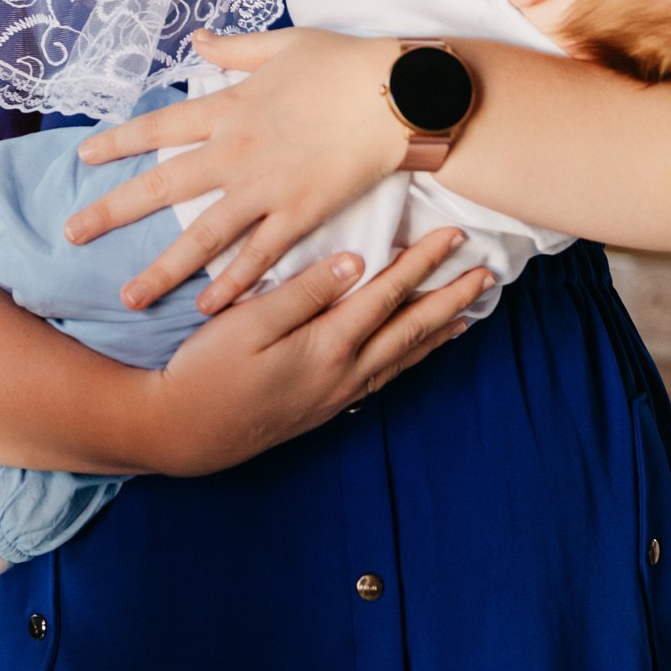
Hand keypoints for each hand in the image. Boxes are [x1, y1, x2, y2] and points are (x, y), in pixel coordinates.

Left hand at [69, 28, 409, 312]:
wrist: (400, 94)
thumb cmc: (346, 64)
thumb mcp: (283, 44)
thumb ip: (235, 48)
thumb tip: (198, 37)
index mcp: (229, 107)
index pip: (158, 127)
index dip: (118, 143)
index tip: (84, 158)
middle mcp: (236, 151)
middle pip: (161, 187)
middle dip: (112, 212)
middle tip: (72, 234)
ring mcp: (266, 188)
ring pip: (202, 236)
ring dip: (162, 269)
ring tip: (129, 298)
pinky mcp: (301, 215)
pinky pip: (258, 257)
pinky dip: (232, 284)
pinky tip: (206, 308)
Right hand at [142, 225, 493, 476]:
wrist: (185, 433)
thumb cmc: (208, 370)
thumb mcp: (249, 322)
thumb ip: (305, 291)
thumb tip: (356, 262)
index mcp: (328, 345)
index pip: (387, 295)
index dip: (421, 263)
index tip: (452, 237)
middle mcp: (344, 373)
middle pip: (410, 329)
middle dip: (449, 297)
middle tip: (485, 273)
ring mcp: (338, 395)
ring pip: (403, 358)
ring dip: (438, 332)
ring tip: (468, 312)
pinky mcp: (326, 408)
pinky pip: (386, 377)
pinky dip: (411, 360)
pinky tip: (415, 352)